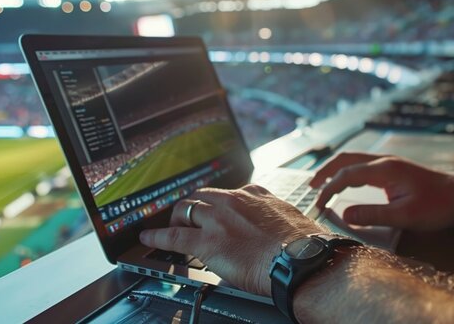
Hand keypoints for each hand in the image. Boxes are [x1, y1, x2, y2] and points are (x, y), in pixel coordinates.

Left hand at [139, 185, 326, 295]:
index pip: (230, 192)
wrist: (301, 260)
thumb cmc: (304, 246)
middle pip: (202, 196)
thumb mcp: (291, 221)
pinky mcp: (208, 241)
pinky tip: (149, 237)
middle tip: (189, 218)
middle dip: (193, 207)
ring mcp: (219, 219)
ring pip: (186, 209)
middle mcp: (235, 200)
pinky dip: (158, 235)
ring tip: (172, 227)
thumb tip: (275, 231)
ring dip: (177, 218)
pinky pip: (174, 235)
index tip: (216, 209)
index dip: (218, 203)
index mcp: (257, 195)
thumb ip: (275, 220)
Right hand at [309, 152, 453, 230]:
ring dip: (337, 168)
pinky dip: (349, 170)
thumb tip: (344, 213)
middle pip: (346, 159)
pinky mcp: (397, 169)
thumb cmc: (440, 207)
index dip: (328, 189)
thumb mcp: (405, 216)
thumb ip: (373, 214)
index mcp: (384, 169)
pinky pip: (365, 164)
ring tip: (323, 182)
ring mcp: (391, 163)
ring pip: (355, 159)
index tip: (318, 204)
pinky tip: (349, 180)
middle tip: (310, 186)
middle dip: (325, 172)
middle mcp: (385, 161)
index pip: (346, 175)